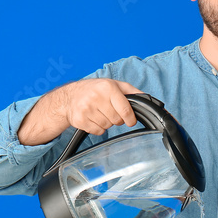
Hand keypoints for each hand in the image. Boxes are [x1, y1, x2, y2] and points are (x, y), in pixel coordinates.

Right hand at [18, 78, 142, 144]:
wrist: (69, 97)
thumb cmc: (95, 90)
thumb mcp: (114, 85)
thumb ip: (132, 92)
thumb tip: (148, 100)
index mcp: (108, 88)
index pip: (125, 111)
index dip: (130, 119)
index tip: (130, 121)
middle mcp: (96, 97)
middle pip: (117, 120)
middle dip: (116, 119)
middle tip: (109, 111)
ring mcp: (86, 109)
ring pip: (107, 127)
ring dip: (106, 123)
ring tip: (99, 113)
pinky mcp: (79, 120)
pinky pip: (98, 131)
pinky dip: (98, 128)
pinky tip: (93, 118)